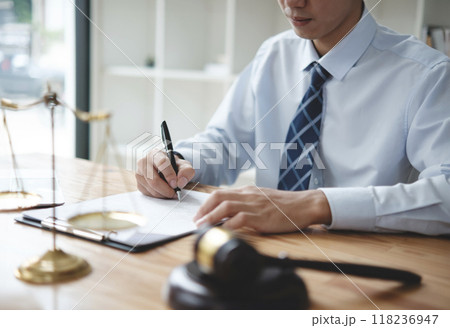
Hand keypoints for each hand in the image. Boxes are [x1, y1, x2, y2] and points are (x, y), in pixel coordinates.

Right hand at [135, 148, 194, 198]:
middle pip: (154, 180)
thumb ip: (186, 171)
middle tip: (175, 193)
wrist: (166, 168)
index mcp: (155, 153)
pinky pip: (148, 193)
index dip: (169, 175)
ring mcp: (139, 173)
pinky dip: (158, 196)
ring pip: (151, 188)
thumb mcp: (184, 165)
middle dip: (166, 189)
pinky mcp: (138, 183)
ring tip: (171, 192)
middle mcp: (144, 162)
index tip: (175, 184)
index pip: (161, 163)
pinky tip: (164, 192)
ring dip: (163, 194)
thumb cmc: (174, 165)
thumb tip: (180, 183)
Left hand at [193, 186, 331, 232]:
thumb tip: (228, 213)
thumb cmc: (283, 205)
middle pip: (218, 198)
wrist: (303, 205)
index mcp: (247, 191)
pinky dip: (228, 225)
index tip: (198, 215)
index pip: (220, 193)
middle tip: (196, 222)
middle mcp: (248, 195)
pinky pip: (240, 219)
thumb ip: (245, 203)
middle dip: (203, 210)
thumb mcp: (261, 199)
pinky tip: (222, 231)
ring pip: (226, 207)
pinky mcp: (261, 217)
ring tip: (203, 227)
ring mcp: (254, 205)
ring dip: (211, 217)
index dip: (206, 204)